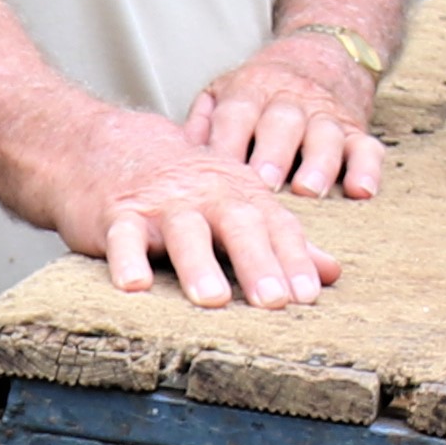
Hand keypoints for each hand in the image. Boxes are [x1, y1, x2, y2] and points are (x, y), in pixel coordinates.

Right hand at [64, 106, 349, 306]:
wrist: (114, 144)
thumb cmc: (187, 186)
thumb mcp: (237, 202)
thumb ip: (281, 239)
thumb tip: (332, 274)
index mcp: (241, 194)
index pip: (276, 226)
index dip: (294, 259)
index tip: (309, 294)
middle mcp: (207, 194)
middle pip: (238, 224)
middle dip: (258, 261)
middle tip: (274, 300)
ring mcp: (162, 204)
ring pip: (184, 231)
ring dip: (199, 264)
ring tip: (213, 298)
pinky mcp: (119, 215)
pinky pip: (123, 237)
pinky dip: (127, 260)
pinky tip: (134, 285)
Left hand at [185, 34, 390, 200]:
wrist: (325, 52)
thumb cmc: (262, 90)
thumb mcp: (226, 92)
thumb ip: (203, 123)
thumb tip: (177, 156)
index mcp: (252, 91)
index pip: (236, 114)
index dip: (227, 142)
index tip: (215, 173)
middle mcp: (290, 100)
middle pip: (282, 123)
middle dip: (273, 153)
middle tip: (263, 185)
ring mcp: (326, 114)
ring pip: (325, 134)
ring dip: (318, 162)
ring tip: (307, 189)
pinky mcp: (358, 129)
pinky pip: (367, 147)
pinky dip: (367, 169)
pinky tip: (362, 191)